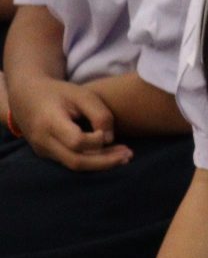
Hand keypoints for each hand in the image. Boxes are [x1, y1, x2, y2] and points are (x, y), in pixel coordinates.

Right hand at [13, 77, 130, 168]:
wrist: (26, 95)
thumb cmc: (58, 92)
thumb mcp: (82, 95)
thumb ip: (100, 114)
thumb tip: (110, 139)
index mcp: (50, 122)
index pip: (76, 142)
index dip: (96, 140)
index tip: (105, 131)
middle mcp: (43, 140)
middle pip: (76, 161)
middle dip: (105, 161)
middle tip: (129, 155)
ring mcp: (42, 150)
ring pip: (74, 165)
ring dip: (101, 164)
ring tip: (125, 157)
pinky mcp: (46, 153)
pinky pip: (69, 162)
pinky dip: (90, 161)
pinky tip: (109, 156)